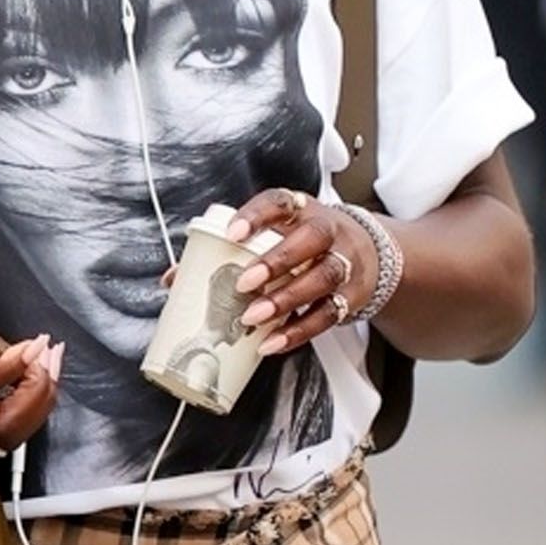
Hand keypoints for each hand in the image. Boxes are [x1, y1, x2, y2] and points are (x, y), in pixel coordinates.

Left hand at [219, 188, 380, 355]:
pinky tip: (272, 341)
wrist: (367, 254)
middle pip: (311, 239)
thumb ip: (239, 247)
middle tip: (244, 283)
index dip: (257, 216)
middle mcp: (328, 232)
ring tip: (253, 317)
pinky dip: (298, 331)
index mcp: (303, 209)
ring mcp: (344, 263)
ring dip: (286, 300)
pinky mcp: (350, 296)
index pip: (281, 203)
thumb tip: (178, 276)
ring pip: (322, 278)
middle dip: (277, 261)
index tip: (232, 234)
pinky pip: (328, 315)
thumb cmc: (307, 243)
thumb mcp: (281, 231)